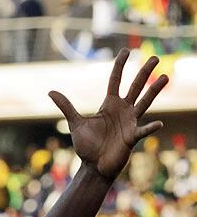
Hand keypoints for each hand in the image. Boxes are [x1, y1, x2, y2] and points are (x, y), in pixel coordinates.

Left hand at [49, 49, 168, 180]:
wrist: (93, 166)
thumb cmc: (87, 146)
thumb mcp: (76, 123)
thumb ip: (66, 106)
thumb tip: (51, 91)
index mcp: (109, 104)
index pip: (116, 80)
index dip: (120, 65)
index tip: (126, 50)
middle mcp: (122, 110)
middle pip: (135, 87)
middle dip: (144, 72)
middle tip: (155, 57)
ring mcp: (129, 123)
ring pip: (144, 103)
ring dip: (154, 91)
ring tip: (166, 77)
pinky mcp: (131, 138)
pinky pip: (142, 131)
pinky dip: (150, 128)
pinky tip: (158, 124)